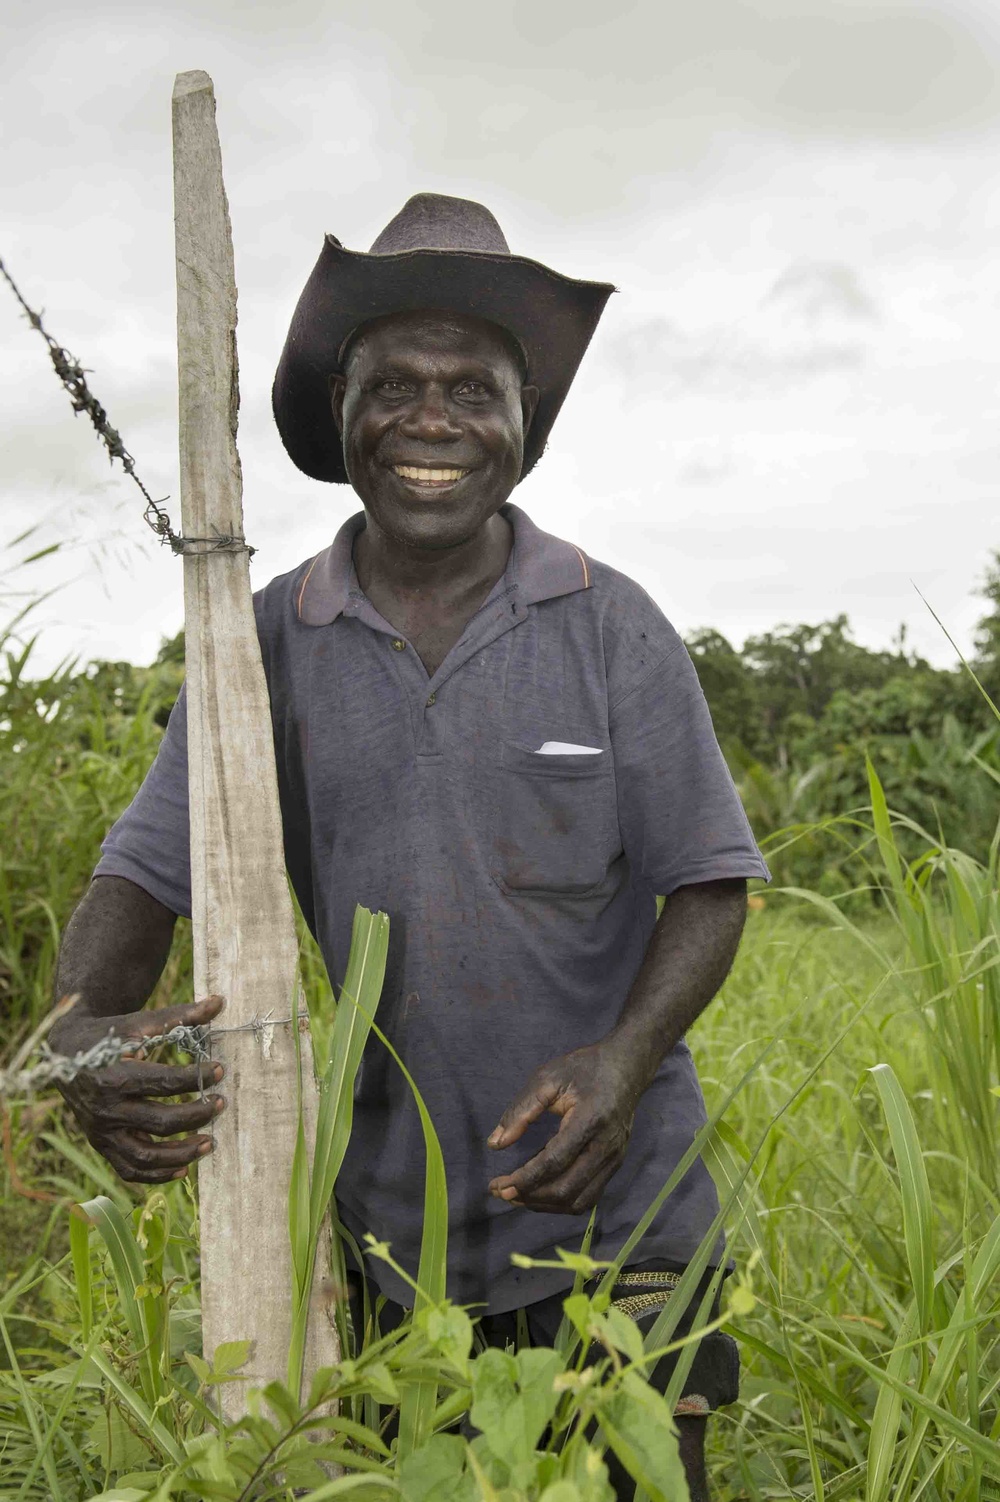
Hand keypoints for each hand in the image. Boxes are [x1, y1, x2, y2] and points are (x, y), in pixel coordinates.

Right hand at [49, 994, 225, 1184]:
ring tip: (210, 1143)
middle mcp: (107, 1109)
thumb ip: (180, 1016)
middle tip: (221, 1103)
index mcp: (115, 1076)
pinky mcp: (101, 1144)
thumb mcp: (139, 1022)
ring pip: (144, 1157)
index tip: (221, 1069)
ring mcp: (102, 1132)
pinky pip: (129, 1169)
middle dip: (196, 1115)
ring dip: (181, 1154)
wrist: (66, 1052)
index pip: (165, 1084)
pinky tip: (184, 1167)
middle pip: (159, 1122)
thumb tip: (219, 1002)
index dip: (197, 1077)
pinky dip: (156, 1175)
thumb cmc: (108, 1035)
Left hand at [487, 1041, 640, 1214]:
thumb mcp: (548, 1078)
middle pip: (566, 1189)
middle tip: (501, 1192)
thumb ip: (520, 1110)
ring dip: (545, 1205)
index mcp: (590, 1120)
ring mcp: (614, 1159)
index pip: (554, 1162)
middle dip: (530, 1196)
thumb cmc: (584, 1068)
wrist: (627, 1066)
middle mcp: (606, 1146)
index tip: (498, 1186)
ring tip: (518, 1195)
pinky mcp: (615, 1164)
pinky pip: (589, 1196)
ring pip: (579, 1201)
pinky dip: (562, 1202)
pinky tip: (542, 1192)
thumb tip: (495, 1144)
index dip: (524, 1179)